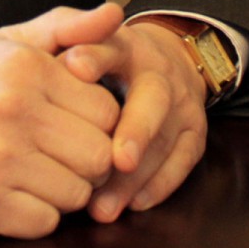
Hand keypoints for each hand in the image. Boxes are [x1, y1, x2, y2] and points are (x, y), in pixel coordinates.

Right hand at [0, 3, 123, 237]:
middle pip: (100, 156)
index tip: (68, 124)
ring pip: (78, 194)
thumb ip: (63, 26)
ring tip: (29, 171)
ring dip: (60, 190)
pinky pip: (45, 224)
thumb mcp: (2, 43)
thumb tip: (116, 13)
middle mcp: (13, 109)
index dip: (95, 123)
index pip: (107, 111)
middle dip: (84, 161)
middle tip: (53, 153)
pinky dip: (33, 214)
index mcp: (24, 67)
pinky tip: (8, 192)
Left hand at [61, 19, 207, 222]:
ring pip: (164, 140)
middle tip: (117, 159)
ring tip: (103, 206)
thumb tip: (52, 62)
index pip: (108, 48)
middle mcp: (157, 72)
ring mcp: (181, 103)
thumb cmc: (100, 59)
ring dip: (135, 177)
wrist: (161, 60)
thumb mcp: (79, 41)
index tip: (74, 65)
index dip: (94, 56)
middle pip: (151, 99)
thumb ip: (62, 41)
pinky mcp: (195, 132)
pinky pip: (182, 162)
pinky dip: (159, 186)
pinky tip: (133, 204)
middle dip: (136, 130)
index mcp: (122, 45)